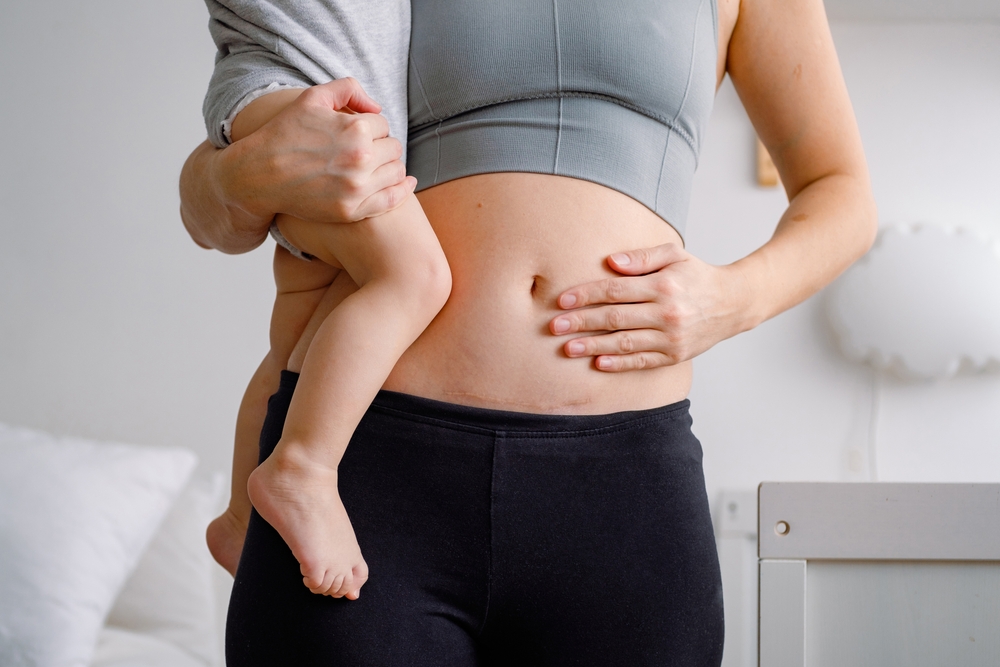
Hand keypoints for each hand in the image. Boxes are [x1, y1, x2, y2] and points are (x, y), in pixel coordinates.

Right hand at [220, 77, 414, 224]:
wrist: (258, 175)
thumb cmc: (284, 134)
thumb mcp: (312, 98)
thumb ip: (349, 89)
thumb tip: (376, 106)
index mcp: (355, 129)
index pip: (383, 124)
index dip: (369, 127)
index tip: (354, 134)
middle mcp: (360, 158)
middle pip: (393, 148)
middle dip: (380, 146)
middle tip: (362, 151)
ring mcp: (357, 187)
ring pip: (396, 171)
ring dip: (389, 166)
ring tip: (373, 165)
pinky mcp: (352, 210)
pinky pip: (393, 199)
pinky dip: (402, 189)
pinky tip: (405, 182)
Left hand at [549, 243, 752, 371]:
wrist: (733, 303)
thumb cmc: (697, 275)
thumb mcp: (674, 255)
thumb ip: (642, 257)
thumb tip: (610, 262)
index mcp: (663, 285)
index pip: (616, 290)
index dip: (586, 295)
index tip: (562, 300)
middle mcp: (667, 313)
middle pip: (614, 318)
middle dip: (581, 322)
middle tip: (554, 326)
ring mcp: (671, 337)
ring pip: (624, 343)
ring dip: (593, 346)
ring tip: (568, 348)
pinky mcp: (674, 356)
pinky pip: (642, 361)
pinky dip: (619, 364)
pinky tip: (597, 363)